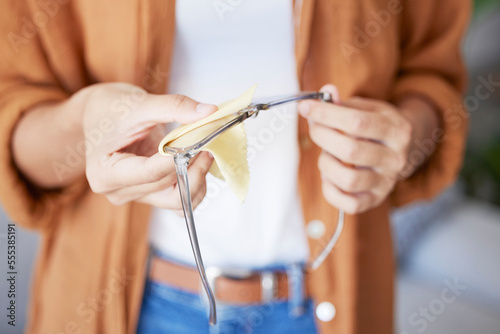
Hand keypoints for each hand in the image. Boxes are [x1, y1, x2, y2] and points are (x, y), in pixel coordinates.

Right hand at [83, 83, 216, 212]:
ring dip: (197, 178)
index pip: (150, 173)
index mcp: (105, 173)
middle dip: (192, 166)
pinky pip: (179, 200)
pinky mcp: (150, 194)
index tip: (200, 141)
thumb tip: (209, 112)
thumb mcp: (139, 103)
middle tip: (208, 141)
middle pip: (167, 189)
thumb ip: (174, 107)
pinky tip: (197, 164)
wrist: (101, 113)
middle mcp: (118, 191)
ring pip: (177, 200)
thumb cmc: (111, 108)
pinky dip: (194, 186)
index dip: (178, 159)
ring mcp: (136, 195)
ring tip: (204, 151)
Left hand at [298, 84, 414, 213]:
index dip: (326, 114)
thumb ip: (343, 103)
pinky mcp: (375, 200)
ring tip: (326, 154)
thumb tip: (326, 92)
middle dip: (322, 136)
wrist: (404, 150)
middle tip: (315, 128)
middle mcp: (395, 159)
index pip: (357, 123)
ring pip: (348, 179)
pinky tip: (329, 176)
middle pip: (350, 151)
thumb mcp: (366, 108)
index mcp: (396, 130)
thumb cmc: (376, 127)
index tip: (306, 107)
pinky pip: (349, 204)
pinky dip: (330, 190)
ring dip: (326, 164)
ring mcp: (386, 182)